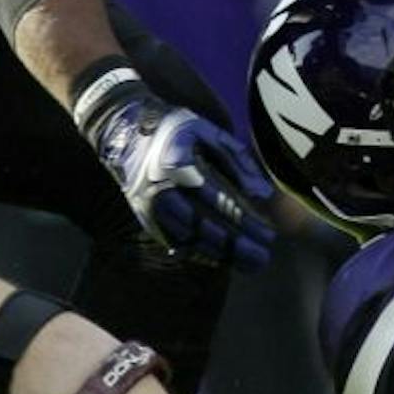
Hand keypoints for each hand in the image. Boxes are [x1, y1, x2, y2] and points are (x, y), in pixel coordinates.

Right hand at [83, 85, 275, 270]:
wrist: (124, 132)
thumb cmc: (176, 129)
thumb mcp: (209, 133)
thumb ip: (237, 161)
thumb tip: (262, 194)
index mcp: (178, 166)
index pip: (217, 200)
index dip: (243, 220)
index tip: (268, 234)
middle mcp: (161, 191)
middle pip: (203, 226)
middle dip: (235, 246)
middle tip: (263, 258)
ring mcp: (150, 208)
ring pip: (188, 239)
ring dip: (220, 255)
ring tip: (249, 264)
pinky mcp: (145, 218)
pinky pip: (175, 241)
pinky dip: (199, 252)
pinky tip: (223, 259)